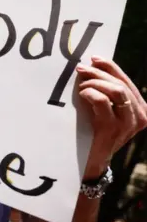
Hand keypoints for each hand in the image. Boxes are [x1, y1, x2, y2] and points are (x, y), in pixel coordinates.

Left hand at [77, 56, 146, 178]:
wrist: (90, 162)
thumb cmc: (95, 133)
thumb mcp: (106, 111)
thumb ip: (106, 93)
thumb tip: (93, 67)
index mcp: (140, 109)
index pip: (127, 82)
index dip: (111, 67)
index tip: (94, 59)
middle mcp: (140, 116)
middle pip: (121, 84)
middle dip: (99, 73)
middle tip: (81, 69)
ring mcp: (129, 124)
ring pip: (116, 91)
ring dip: (95, 83)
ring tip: (81, 86)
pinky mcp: (112, 129)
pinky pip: (103, 102)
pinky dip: (91, 93)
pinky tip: (82, 94)